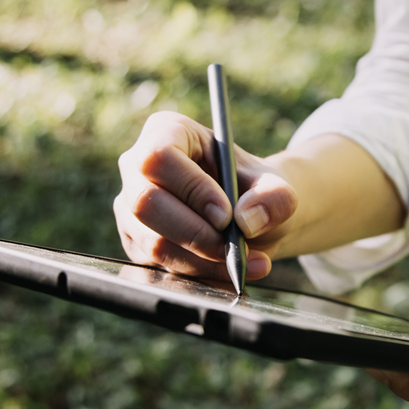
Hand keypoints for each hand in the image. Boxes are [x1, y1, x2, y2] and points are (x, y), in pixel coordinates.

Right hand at [114, 112, 296, 281]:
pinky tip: (229, 273)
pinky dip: (199, 276)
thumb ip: (274, 198)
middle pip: (146, 203)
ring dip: (204, 262)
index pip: (160, 158)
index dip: (192, 190)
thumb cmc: (257, 192)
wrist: (252, 219)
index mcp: (167, 132)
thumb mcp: (277, 188)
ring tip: (248, 263)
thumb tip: (246, 221)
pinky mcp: (137, 243)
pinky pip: (159, 267)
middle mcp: (137, 168)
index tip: (226, 216)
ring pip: (153, 242)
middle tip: (236, 249)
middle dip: (196, 234)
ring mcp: (131, 208)